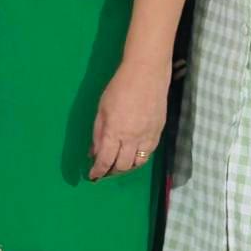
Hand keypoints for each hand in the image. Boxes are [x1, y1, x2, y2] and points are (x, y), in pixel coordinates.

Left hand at [91, 55, 172, 180]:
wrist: (146, 74)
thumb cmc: (119, 88)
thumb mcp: (101, 110)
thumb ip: (98, 134)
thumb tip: (94, 153)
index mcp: (114, 131)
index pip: (105, 160)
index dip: (98, 171)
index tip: (92, 176)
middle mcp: (132, 138)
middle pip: (122, 166)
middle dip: (111, 172)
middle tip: (105, 171)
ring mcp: (147, 136)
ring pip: (138, 163)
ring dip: (126, 168)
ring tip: (118, 165)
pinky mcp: (158, 132)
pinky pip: (149, 153)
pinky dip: (139, 158)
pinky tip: (132, 155)